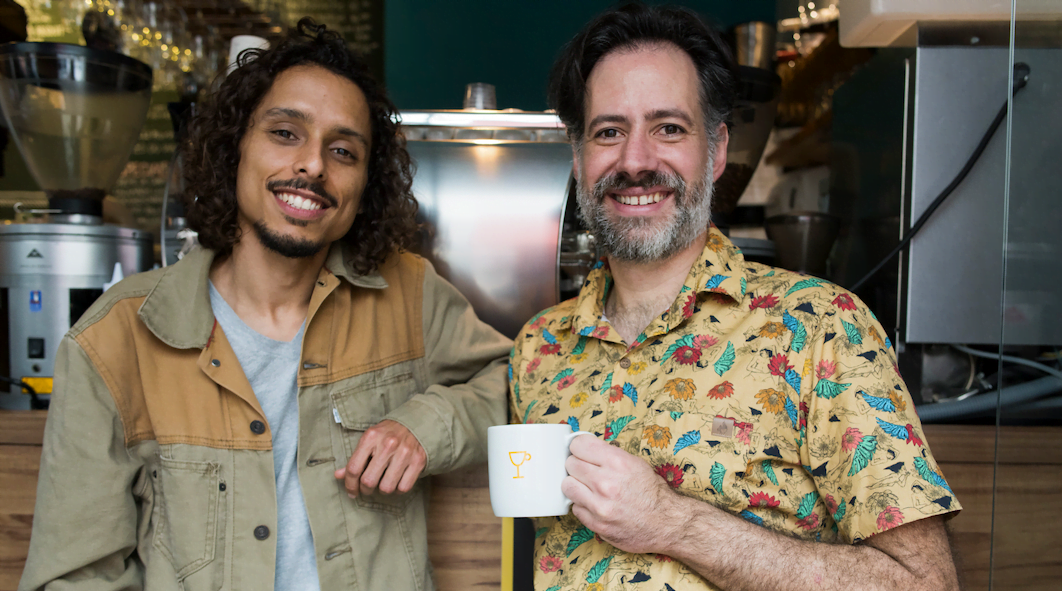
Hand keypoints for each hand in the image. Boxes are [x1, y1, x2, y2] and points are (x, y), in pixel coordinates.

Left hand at [334, 419, 426, 497]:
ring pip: (386, 488)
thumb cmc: (387, 434)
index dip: (350, 485)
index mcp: (371, 437)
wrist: (415, 423)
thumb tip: (338, 476)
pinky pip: (403, 487)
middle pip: (369, 481)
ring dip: (382, 490)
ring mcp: (405, 453)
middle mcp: (388, 444)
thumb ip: (355, 458)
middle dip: (365, 490)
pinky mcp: (418, 461)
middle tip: (367, 488)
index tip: (352, 492)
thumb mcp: (369, 439)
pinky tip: (396, 481)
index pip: (354, 468)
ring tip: (383, 482)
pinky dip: (398, 489)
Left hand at [563, 435, 683, 554]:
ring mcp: (599, 505)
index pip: (578, 445)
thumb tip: (585, 448)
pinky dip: (583, 506)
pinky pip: (575, 508)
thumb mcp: (635, 463)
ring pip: (567, 486)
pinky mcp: (596, 524)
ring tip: (588, 488)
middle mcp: (606, 483)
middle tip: (586, 471)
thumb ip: (608, 455)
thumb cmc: (651, 492)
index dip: (579, 448)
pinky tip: (595, 505)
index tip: (582, 452)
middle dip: (577, 466)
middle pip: (570, 464)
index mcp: (617, 462)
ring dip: (576, 486)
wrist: (666, 523)